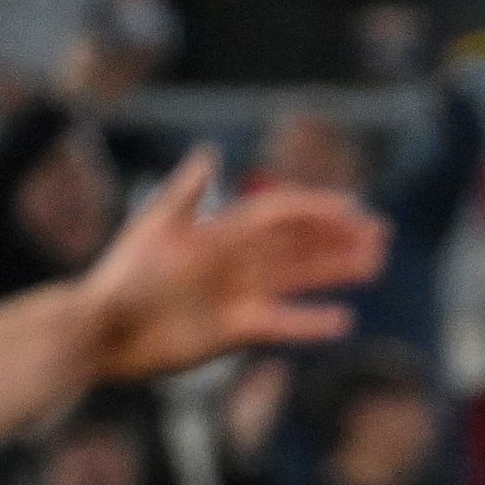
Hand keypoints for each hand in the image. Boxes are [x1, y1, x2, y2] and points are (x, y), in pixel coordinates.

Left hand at [77, 152, 386, 378]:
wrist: (103, 330)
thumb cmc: (124, 275)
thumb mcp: (155, 227)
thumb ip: (186, 193)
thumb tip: (209, 153)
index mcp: (220, 230)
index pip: (280, 214)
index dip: (317, 211)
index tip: (355, 210)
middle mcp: (235, 260)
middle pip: (297, 245)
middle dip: (338, 239)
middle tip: (381, 236)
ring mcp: (238, 295)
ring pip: (298, 278)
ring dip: (335, 271)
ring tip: (374, 265)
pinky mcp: (236, 331)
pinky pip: (283, 323)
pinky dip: (312, 322)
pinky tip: (343, 319)